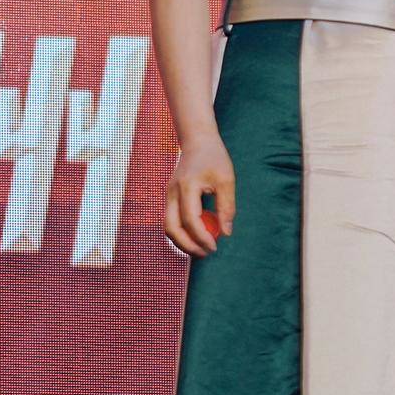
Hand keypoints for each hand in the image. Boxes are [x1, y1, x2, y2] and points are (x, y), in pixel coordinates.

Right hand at [163, 134, 235, 257]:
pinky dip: (182, 231)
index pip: (191, 220)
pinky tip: (197, 235)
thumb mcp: (226, 180)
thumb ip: (226, 206)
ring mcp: (167, 195)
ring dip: (182, 241)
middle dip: (187, 245)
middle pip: (171, 228)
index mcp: (186, 187)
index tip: (214, 247)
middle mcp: (172, 193)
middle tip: (205, 253)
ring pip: (168, 226)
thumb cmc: (214, 158)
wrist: (197, 141)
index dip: (202, 237)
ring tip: (201, 248)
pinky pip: (171, 220)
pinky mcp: (169, 197)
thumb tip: (226, 233)